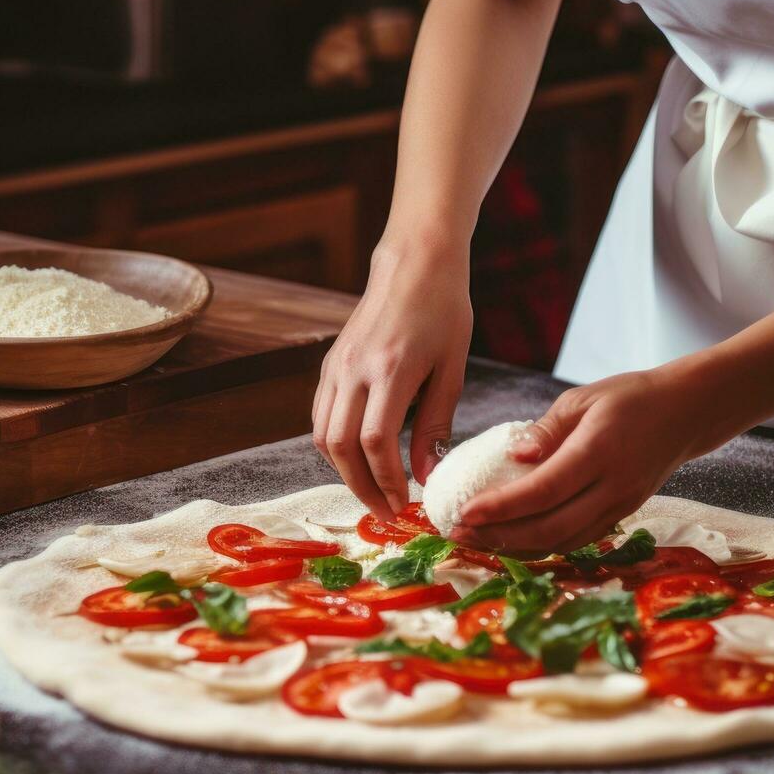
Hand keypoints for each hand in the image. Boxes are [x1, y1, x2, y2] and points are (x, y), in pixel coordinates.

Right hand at [313, 241, 472, 518]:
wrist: (414, 262)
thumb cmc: (444, 310)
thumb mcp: (453, 368)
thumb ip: (437, 423)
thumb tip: (426, 475)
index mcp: (391, 369)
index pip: (375, 442)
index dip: (386, 481)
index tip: (404, 503)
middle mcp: (355, 369)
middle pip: (341, 446)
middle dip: (361, 487)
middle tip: (385, 511)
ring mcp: (336, 366)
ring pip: (323, 435)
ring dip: (344, 471)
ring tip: (372, 490)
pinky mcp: (330, 363)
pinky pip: (321, 416)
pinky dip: (335, 445)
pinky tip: (359, 458)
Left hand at [449, 360, 749, 555]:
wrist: (688, 414)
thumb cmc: (631, 398)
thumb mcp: (583, 398)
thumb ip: (546, 430)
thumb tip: (514, 458)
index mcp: (598, 452)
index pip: (542, 491)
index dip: (500, 508)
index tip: (464, 512)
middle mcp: (611, 488)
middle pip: (549, 528)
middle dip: (498, 536)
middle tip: (458, 532)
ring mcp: (620, 507)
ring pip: (562, 542)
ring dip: (516, 546)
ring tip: (476, 539)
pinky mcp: (621, 516)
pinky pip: (576, 540)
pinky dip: (541, 545)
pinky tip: (512, 538)